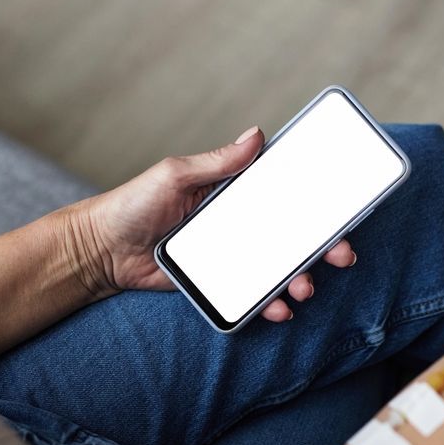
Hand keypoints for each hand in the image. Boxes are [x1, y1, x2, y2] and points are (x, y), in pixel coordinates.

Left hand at [62, 126, 357, 321]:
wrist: (101, 252)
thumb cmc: (133, 204)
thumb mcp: (174, 176)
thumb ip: (216, 162)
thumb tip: (256, 134)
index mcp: (234, 192)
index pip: (284, 192)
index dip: (316, 201)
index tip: (342, 210)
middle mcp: (240, 223)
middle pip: (293, 234)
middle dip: (323, 246)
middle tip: (342, 255)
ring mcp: (233, 255)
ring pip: (279, 267)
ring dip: (300, 278)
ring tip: (304, 288)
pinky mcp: (220, 283)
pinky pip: (253, 294)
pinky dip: (270, 304)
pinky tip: (279, 309)